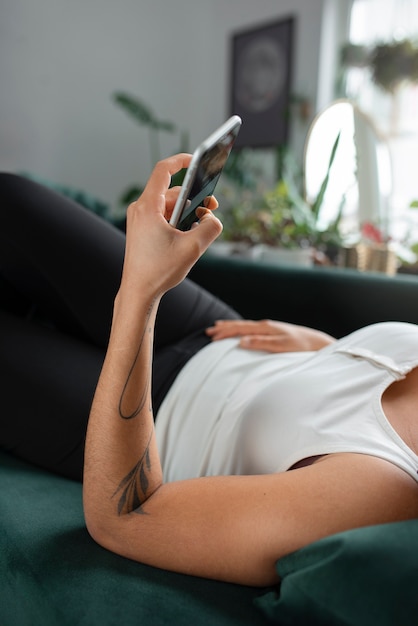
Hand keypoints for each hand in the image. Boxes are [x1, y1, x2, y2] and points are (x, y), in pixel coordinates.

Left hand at [120, 153, 221, 297]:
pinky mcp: (142, 231)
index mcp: (148, 207)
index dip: (181, 161)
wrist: (139, 292)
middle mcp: (140, 210)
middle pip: (172, 192)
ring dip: (188, 213)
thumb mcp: (193, 247)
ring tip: (201, 227)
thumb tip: (213, 218)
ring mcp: (140, 221)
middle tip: (212, 208)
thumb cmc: (159, 271)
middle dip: (194, 198)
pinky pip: (163, 218)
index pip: (163, 171)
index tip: (196, 159)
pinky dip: (178, 222)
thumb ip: (211, 227)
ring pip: (169, 207)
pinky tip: (189, 236)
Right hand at [206, 319, 334, 352]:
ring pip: (244, 326)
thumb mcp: (280, 346)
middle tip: (209, 331)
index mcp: (265, 328)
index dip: (225, 332)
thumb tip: (241, 341)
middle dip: (224, 328)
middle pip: (240, 325)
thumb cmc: (299, 345)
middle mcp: (265, 325)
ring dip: (230, 326)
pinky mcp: (272, 331)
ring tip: (218, 326)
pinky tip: (239, 331)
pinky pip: (250, 328)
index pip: (240, 329)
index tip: (212, 337)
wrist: (315, 342)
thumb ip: (260, 343)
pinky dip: (240, 328)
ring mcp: (268, 327)